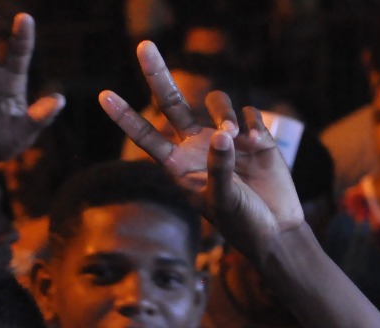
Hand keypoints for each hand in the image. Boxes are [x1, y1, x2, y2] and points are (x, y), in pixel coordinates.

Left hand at [100, 41, 303, 255]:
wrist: (276, 230)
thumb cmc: (241, 221)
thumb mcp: (223, 199)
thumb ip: (218, 166)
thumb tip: (222, 134)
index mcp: (179, 165)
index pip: (146, 135)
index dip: (125, 116)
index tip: (103, 96)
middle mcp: (198, 146)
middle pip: (172, 102)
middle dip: (158, 74)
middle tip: (144, 46)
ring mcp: (227, 139)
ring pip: (217, 103)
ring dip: (224, 114)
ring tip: (235, 138)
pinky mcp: (254, 137)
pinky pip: (248, 114)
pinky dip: (251, 124)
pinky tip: (257, 144)